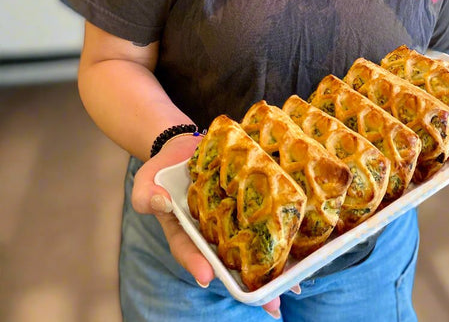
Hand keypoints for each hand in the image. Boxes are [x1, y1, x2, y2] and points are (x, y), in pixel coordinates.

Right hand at [129, 136, 286, 317]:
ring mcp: (229, 218)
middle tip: (269, 303)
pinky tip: (300, 251)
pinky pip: (262, 219)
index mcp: (183, 231)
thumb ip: (145, 193)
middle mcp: (209, 231)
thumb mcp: (146, 179)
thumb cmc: (162, 168)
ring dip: (271, 268)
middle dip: (248, 283)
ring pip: (249, 246)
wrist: (185, 147)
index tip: (206, 275)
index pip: (188, 249)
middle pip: (227, 260)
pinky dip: (280, 233)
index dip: (196, 262)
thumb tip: (160, 200)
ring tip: (292, 286)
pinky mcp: (247, 201)